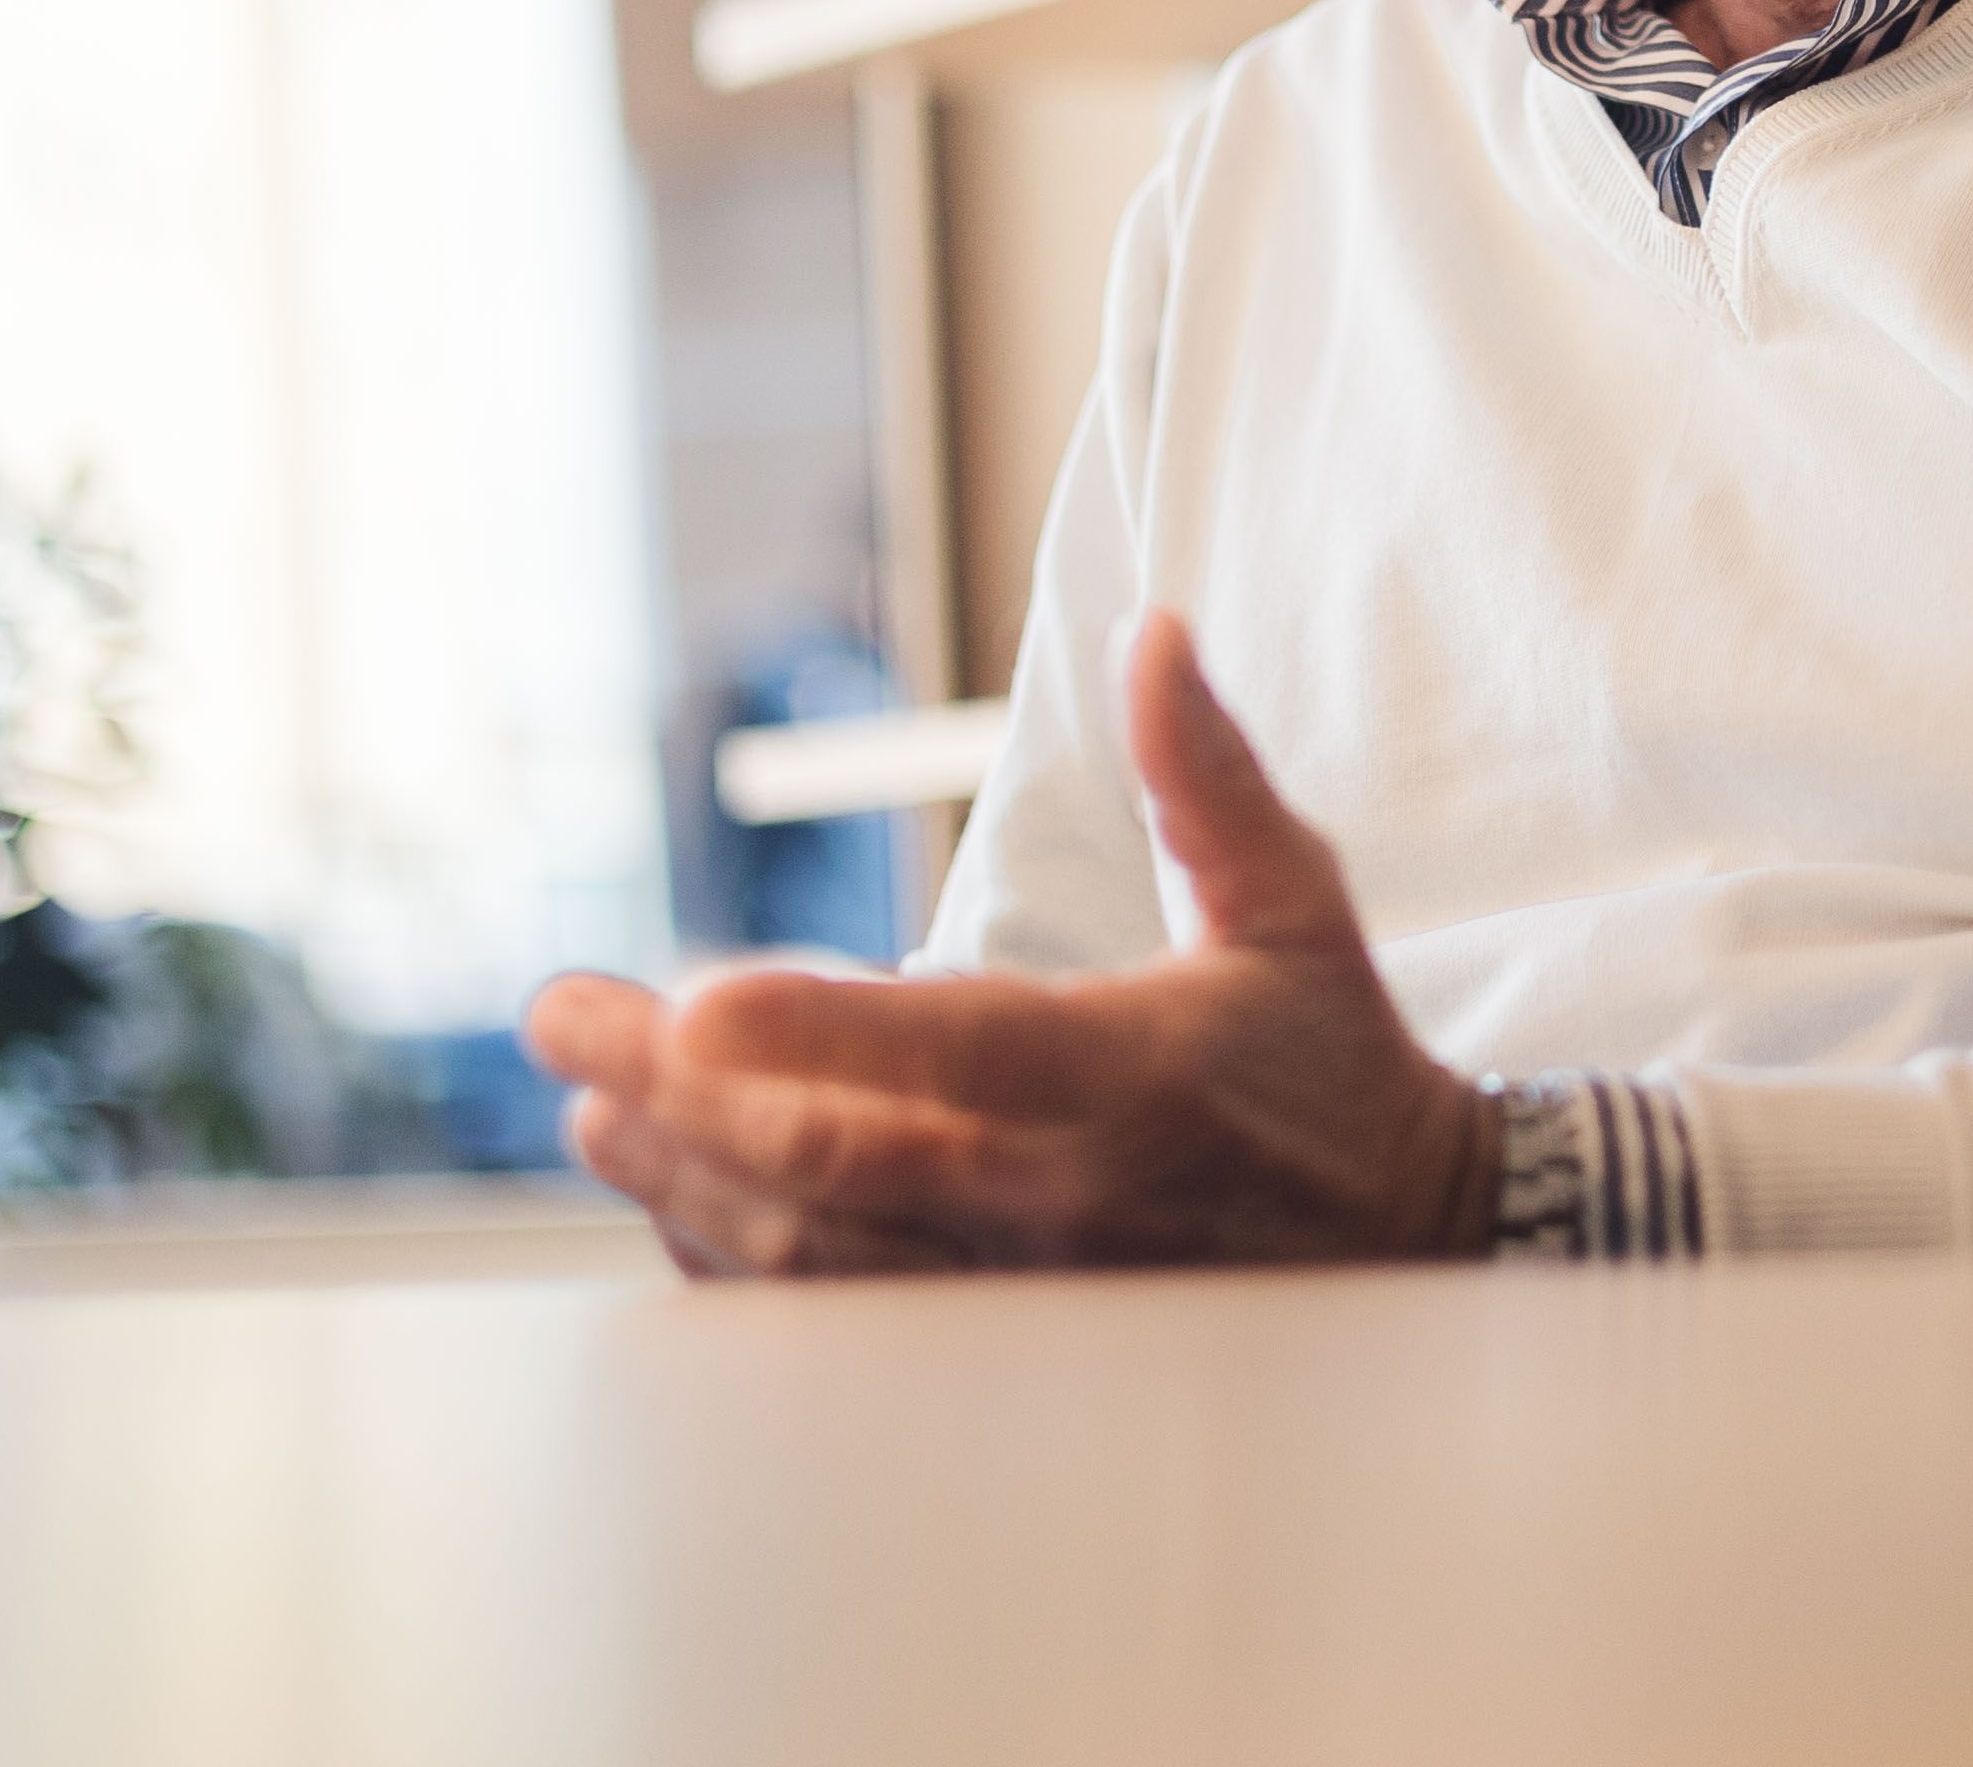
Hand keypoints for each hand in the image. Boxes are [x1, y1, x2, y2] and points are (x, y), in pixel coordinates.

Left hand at [524, 614, 1500, 1274]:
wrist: (1411, 1250)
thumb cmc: (1336, 1064)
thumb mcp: (1292, 906)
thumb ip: (1205, 774)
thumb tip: (1152, 633)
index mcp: (1124, 1077)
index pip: (953, 1052)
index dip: (817, 1032)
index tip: (692, 1000)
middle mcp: (1056, 1197)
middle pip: (833, 1156)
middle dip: (676, 1091)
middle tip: (561, 1022)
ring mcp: (1020, 1288)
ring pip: (817, 1251)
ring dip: (682, 1179)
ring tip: (586, 1109)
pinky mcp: (1002, 1339)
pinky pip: (841, 1319)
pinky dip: (741, 1266)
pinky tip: (669, 1208)